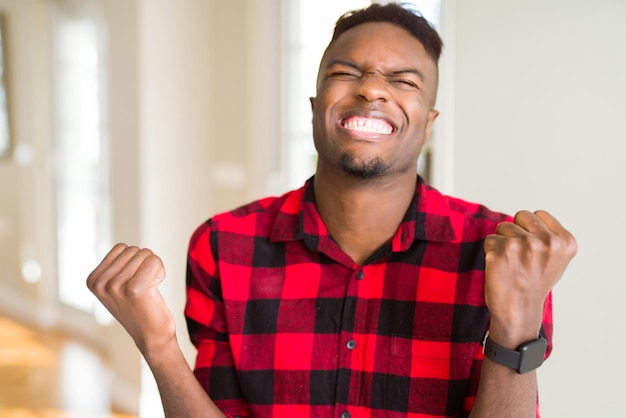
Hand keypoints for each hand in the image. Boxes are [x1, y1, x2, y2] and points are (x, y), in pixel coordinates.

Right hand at [86, 243, 176, 354]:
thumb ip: (114, 268)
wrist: (151, 337)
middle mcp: (101, 283)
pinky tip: (154, 289)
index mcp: (93, 280)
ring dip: (153, 269)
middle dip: (145, 264)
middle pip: (134, 250)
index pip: (121, 248)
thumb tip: (122, 247)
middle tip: (143, 288)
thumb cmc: (139, 308)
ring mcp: (116, 286)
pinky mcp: (135, 289)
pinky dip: (160, 272)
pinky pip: (154, 261)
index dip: (134, 262)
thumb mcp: (116, 288)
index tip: (132, 283)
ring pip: (145, 254)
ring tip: (148, 290)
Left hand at [483, 210, 576, 345]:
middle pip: (521, 216)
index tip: (534, 251)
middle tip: (521, 257)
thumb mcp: (555, 258)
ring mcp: (525, 245)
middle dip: (517, 232)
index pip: (539, 214)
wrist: (518, 310)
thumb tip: (531, 216)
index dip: (531, 230)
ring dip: (503, 243)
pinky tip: (501, 268)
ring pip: (503, 227)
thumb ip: (549, 235)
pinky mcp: (502, 250)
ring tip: (512, 263)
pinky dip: (491, 252)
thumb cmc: (534, 283)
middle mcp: (547, 242)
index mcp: (565, 242)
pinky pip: (490, 239)